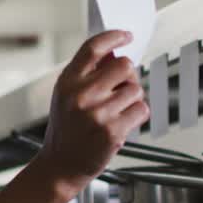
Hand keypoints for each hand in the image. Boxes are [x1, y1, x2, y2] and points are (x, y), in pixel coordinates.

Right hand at [39, 30, 148, 195]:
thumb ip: (86, 74)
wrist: (60, 165)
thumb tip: (114, 53)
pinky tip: (121, 123)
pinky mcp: (113, 130)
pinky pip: (141, 110)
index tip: (125, 36)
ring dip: (132, 99)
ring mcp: (97, 112)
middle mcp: (81, 94)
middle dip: (128, 76)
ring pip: (136, 89)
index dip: (114, 37)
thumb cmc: (66, 131)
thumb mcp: (65, 96)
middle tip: (120, 89)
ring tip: (117, 112)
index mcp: (68, 81)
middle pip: (124, 65)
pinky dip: (136, 115)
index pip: (93, 48)